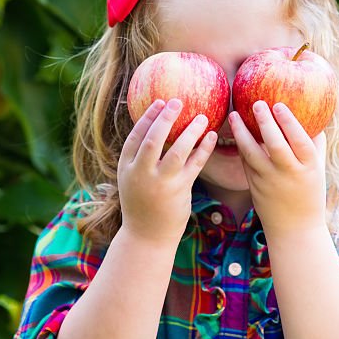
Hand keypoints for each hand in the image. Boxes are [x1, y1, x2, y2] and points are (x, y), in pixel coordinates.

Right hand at [118, 98, 217, 244]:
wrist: (146, 237)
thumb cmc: (141, 205)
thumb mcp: (131, 181)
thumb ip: (139, 160)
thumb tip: (154, 131)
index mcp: (126, 168)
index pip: (135, 137)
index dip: (147, 118)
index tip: (159, 103)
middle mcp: (141, 174)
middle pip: (154, 139)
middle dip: (166, 118)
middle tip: (178, 102)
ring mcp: (161, 183)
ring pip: (177, 151)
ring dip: (190, 131)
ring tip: (202, 117)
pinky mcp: (179, 190)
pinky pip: (194, 165)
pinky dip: (204, 148)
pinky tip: (211, 136)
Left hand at [229, 101, 327, 236]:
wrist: (294, 229)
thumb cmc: (310, 194)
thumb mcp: (318, 170)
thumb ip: (316, 144)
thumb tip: (314, 117)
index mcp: (308, 168)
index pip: (299, 141)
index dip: (289, 122)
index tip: (279, 105)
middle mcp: (288, 174)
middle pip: (275, 145)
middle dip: (264, 122)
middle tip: (257, 103)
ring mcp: (269, 181)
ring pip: (252, 154)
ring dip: (241, 133)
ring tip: (234, 114)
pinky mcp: (254, 187)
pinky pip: (246, 163)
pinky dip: (240, 147)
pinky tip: (236, 132)